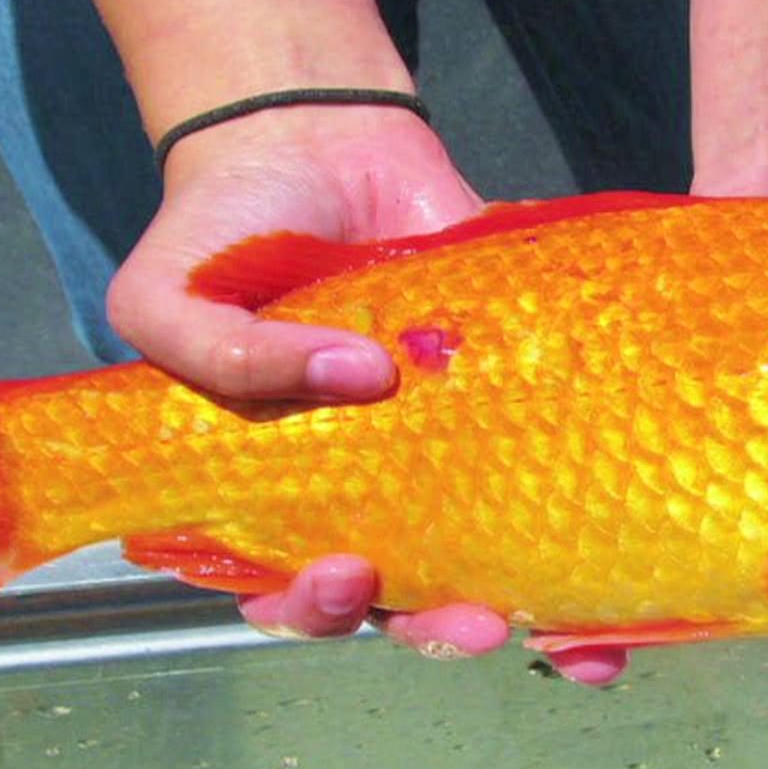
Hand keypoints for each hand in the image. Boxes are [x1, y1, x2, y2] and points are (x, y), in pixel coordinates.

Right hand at [115, 105, 521, 660]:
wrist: (310, 139)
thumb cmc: (220, 230)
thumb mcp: (167, 293)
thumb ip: (218, 354)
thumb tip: (353, 378)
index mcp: (265, 491)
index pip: (283, 589)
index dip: (312, 609)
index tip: (344, 578)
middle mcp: (356, 488)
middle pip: (393, 599)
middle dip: (431, 630)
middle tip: (467, 620)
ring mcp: (439, 451)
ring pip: (474, 560)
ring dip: (511, 605)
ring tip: (536, 615)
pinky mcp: (507, 404)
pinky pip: (541, 475)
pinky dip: (569, 531)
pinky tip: (600, 562)